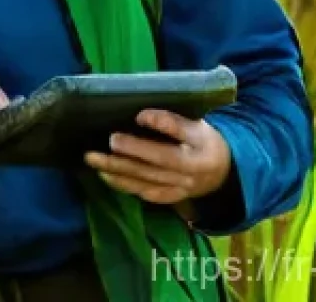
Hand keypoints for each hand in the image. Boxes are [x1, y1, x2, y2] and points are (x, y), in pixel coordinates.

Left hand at [84, 109, 231, 218]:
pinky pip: (144, 193)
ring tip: (93, 159)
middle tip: (109, 140)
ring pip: (145, 181)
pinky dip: (124, 185)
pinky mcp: (169, 198)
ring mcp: (178, 190)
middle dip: (131, 154)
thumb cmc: (204, 142)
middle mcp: (189, 176)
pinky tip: (105, 175)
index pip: (181, 137)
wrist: (221, 174)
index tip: (139, 116)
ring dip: (117, 171)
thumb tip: (142, 115)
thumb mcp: (199, 127)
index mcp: (199, 154)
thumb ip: (173, 122)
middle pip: (157, 164)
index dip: (162, 125)